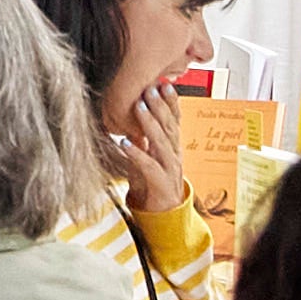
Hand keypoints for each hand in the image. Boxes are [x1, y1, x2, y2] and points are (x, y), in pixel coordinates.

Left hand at [108, 84, 187, 216]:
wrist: (163, 215)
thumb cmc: (152, 182)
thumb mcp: (149, 156)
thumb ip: (144, 139)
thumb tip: (133, 119)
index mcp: (172, 147)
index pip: (175, 121)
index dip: (171, 103)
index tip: (165, 84)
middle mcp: (174, 155)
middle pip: (169, 127)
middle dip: (160, 106)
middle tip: (151, 88)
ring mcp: (169, 169)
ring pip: (162, 143)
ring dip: (150, 123)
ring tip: (139, 107)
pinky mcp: (160, 184)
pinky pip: (149, 166)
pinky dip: (137, 154)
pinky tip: (125, 143)